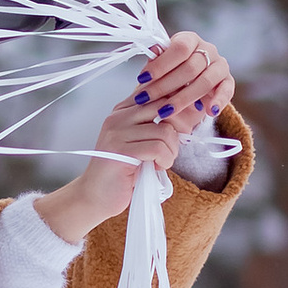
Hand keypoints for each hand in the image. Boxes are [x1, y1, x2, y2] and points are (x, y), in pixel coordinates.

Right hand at [36, 33, 235, 246]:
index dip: (176, 103)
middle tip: (171, 149)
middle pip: (164, 107)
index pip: (156, 91)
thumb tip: (192, 108)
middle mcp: (118, 116)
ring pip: (165, 131)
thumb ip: (157, 125)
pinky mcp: (120, 149)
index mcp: (122, 110)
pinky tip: (156, 168)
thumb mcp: (141, 142)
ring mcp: (117, 131)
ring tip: (161, 162)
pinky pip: (158, 148)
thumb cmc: (123, 172)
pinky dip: (164, 161)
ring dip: (171, 151)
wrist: (95, 196)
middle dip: (176, 130)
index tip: (185, 120)